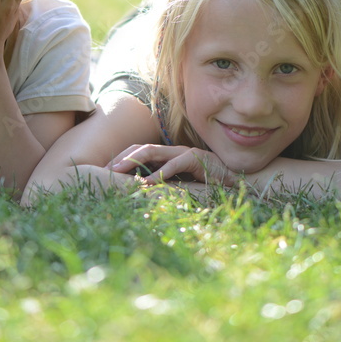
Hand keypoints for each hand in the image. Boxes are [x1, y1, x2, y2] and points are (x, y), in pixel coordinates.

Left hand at [107, 144, 238, 187]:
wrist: (236, 178)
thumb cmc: (207, 183)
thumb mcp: (180, 184)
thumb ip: (163, 184)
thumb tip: (140, 193)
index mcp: (167, 156)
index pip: (138, 152)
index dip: (121, 159)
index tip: (105, 172)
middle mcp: (172, 151)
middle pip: (141, 148)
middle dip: (122, 158)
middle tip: (105, 170)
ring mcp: (184, 152)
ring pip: (153, 151)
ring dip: (134, 160)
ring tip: (119, 171)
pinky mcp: (196, 159)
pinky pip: (174, 164)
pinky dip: (159, 173)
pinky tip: (147, 182)